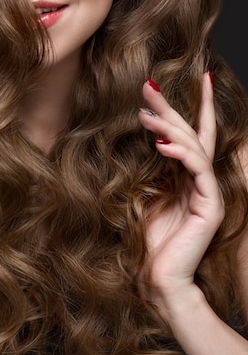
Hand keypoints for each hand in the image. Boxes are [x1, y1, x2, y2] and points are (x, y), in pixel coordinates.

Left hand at [138, 73, 223, 311]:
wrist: (157, 277)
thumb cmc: (149, 239)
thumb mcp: (147, 192)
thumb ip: (155, 167)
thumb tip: (151, 135)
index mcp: (187, 176)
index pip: (193, 134)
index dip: (193, 105)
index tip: (190, 77)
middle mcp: (200, 180)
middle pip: (191, 133)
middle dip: (170, 107)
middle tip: (148, 85)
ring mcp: (208, 192)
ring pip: (195, 147)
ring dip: (169, 127)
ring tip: (144, 114)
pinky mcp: (210, 205)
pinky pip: (198, 170)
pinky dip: (180, 153)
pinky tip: (159, 143)